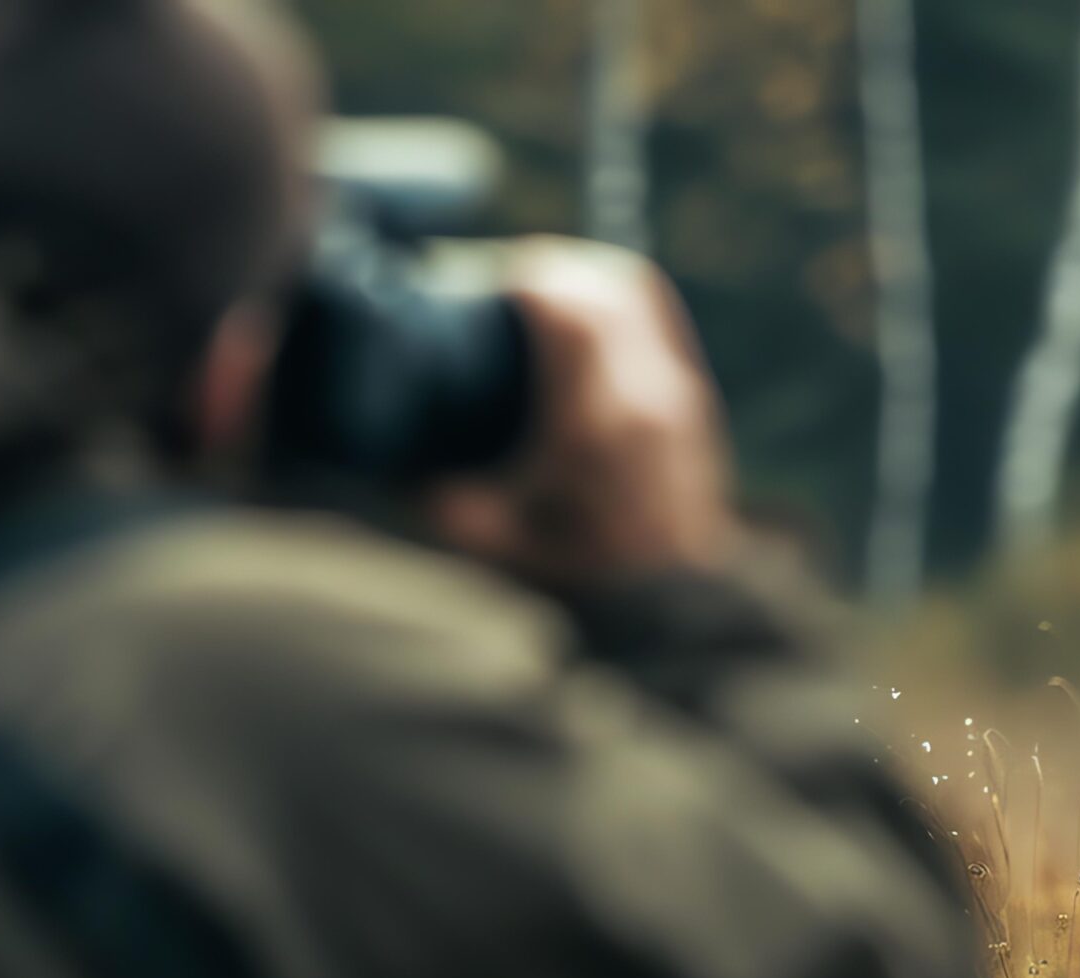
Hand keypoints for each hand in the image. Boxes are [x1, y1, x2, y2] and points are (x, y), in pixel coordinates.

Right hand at [425, 239, 737, 581]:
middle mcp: (646, 396)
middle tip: (510, 279)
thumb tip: (384, 448)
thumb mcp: (487, 540)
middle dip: (556, 265)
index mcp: (592, 421)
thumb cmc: (573, 578)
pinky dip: (620, 303)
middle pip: (608, 284)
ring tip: (546, 289)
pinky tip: (589, 314)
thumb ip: (432, 492)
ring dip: (591, 277)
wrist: (667, 611)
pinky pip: (658, 323)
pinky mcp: (695, 406)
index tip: (492, 281)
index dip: (529, 275)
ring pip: (640, 295)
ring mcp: (679, 397)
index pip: (568, 306)